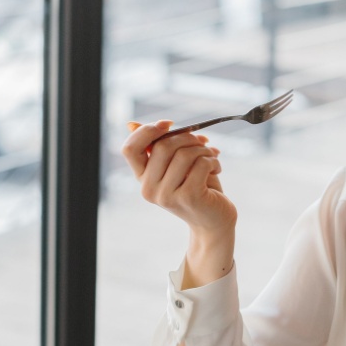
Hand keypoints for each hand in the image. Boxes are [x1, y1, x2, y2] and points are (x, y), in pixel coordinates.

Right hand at [121, 120, 236, 238]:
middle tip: (202, 142)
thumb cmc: (195, 187)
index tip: (169, 125)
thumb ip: (157, 146)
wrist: (214, 220)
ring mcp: (167, 196)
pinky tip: (216, 169)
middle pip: (162, 146)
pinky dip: (213, 161)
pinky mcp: (188, 197)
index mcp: (142, 179)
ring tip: (211, 157)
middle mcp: (149, 190)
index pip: (129, 149)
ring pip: (184, 154)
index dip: (147, 131)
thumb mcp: (174, 165)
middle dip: (187, 137)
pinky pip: (201, 164)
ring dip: (203, 150)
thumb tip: (131, 124)